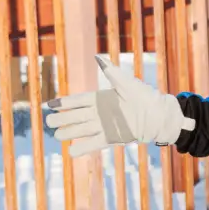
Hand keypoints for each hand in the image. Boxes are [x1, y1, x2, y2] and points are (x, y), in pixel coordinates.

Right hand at [44, 56, 193, 154]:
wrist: (159, 116)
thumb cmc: (145, 96)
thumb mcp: (127, 83)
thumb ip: (111, 72)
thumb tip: (98, 57)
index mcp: (101, 98)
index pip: (78, 100)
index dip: (64, 103)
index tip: (50, 104)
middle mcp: (100, 112)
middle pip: (76, 116)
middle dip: (62, 118)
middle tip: (48, 121)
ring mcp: (105, 125)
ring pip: (82, 129)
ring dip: (69, 132)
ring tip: (56, 135)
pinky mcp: (112, 137)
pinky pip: (94, 143)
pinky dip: (83, 148)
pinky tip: (71, 152)